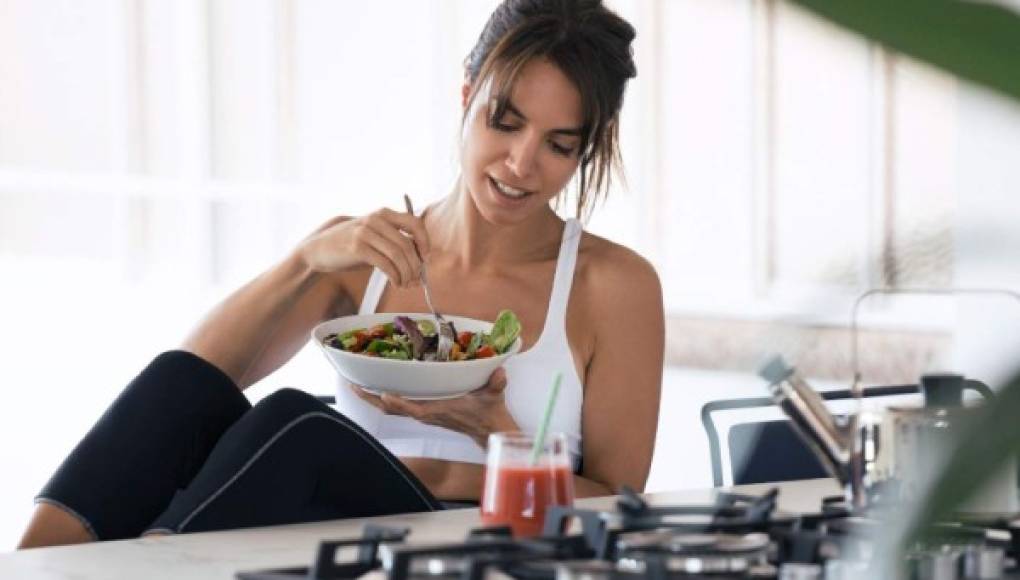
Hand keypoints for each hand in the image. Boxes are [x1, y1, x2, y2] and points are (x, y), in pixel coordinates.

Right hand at [298, 208, 429, 286]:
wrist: (321, 248)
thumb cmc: (352, 245)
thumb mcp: (375, 235)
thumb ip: (395, 241)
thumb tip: (420, 263)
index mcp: (384, 214)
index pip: (415, 223)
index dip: (424, 241)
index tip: (425, 258)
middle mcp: (376, 220)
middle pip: (407, 244)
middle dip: (416, 266)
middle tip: (417, 280)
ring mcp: (366, 232)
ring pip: (398, 256)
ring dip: (406, 274)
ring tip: (406, 284)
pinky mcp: (358, 248)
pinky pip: (385, 264)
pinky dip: (395, 277)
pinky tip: (396, 283)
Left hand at [351, 368, 516, 447]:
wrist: (490, 430)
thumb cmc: (489, 411)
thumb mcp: (495, 394)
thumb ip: (496, 384)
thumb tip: (499, 372)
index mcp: (439, 410)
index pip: (414, 409)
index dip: (398, 402)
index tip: (382, 393)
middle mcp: (427, 414)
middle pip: (393, 409)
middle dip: (372, 398)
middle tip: (353, 384)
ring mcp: (423, 414)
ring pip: (392, 409)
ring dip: (373, 399)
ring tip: (356, 385)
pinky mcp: (424, 412)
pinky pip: (398, 407)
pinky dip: (384, 399)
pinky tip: (376, 388)